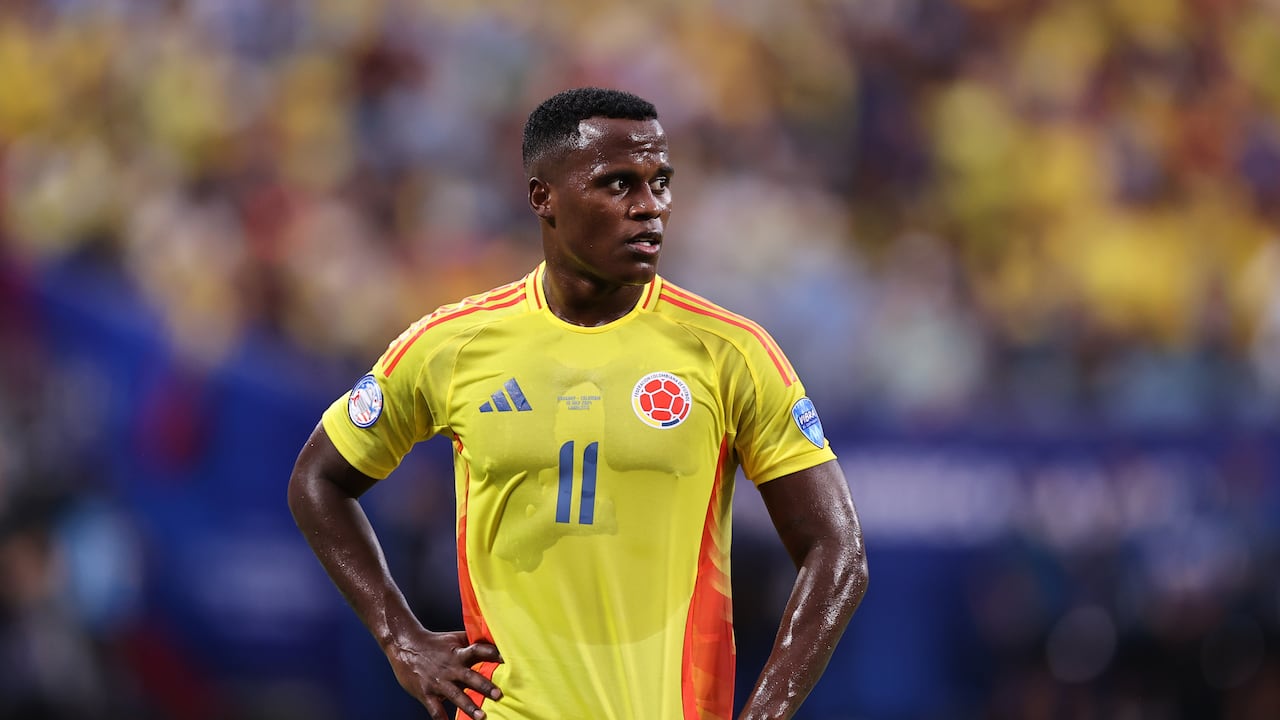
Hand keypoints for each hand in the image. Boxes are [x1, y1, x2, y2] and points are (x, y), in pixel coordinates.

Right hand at [385, 629, 503, 718]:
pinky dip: (441, 718)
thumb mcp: (453, 638)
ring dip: (469, 706)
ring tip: (481, 716)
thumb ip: (471, 641)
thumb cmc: (433, 643)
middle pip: (470, 676)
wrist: (404, 646)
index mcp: (458, 653)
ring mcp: (438, 681)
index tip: (506, 659)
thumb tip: (492, 638)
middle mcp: (450, 667)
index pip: (478, 651)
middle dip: (485, 686)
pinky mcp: (426, 692)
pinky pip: (435, 708)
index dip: (492, 653)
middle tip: (499, 695)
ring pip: (455, 695)